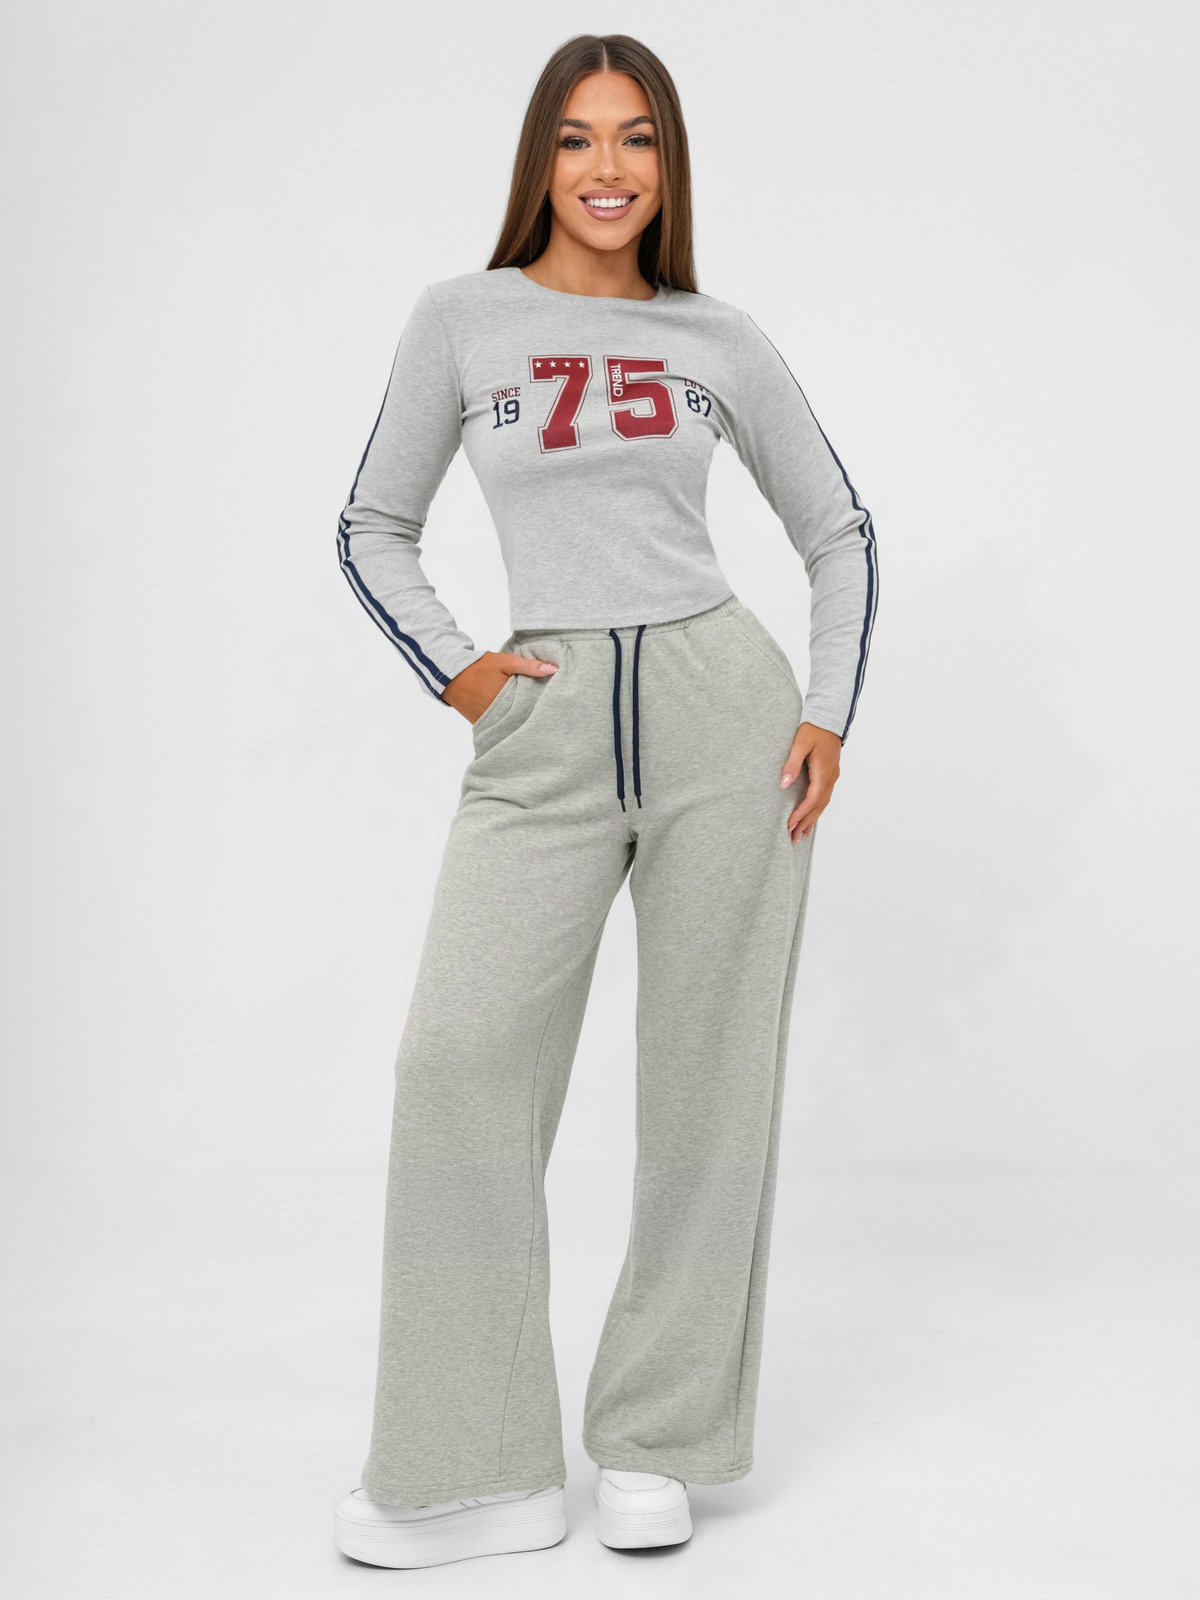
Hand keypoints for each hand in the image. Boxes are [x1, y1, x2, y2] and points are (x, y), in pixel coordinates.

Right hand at [442, 650, 557, 722]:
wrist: (451, 675)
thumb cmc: (479, 667)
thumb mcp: (506, 662)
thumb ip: (529, 666)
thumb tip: (554, 669)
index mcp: (507, 701)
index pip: (532, 709)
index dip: (543, 706)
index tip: (553, 704)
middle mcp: (498, 716)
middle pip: (523, 720)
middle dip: (533, 715)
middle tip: (547, 712)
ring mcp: (489, 723)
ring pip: (512, 725)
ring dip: (521, 721)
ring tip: (533, 715)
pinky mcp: (481, 725)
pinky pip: (499, 727)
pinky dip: (507, 723)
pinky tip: (515, 717)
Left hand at [780, 722, 841, 841]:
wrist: (829, 719)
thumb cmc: (814, 729)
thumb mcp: (799, 743)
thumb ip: (792, 763)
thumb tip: (784, 782)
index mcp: (823, 771)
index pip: (812, 799)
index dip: (801, 813)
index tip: (790, 824)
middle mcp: (830, 777)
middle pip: (819, 806)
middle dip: (806, 823)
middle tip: (794, 838)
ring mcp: (832, 777)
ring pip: (823, 804)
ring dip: (812, 820)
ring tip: (802, 835)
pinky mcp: (830, 775)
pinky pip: (824, 798)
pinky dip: (817, 810)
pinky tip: (811, 818)